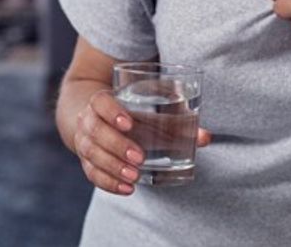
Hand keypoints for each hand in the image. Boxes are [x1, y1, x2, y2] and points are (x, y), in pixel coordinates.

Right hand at [72, 89, 212, 194]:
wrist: (96, 119)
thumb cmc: (130, 112)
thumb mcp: (147, 110)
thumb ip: (176, 121)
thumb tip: (205, 138)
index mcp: (101, 102)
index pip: (100, 103)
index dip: (111, 112)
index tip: (129, 123)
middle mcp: (88, 121)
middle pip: (96, 132)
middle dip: (117, 146)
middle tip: (139, 157)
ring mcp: (84, 142)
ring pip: (92, 154)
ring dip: (113, 167)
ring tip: (134, 177)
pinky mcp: (87, 162)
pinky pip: (92, 174)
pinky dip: (109, 183)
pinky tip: (127, 188)